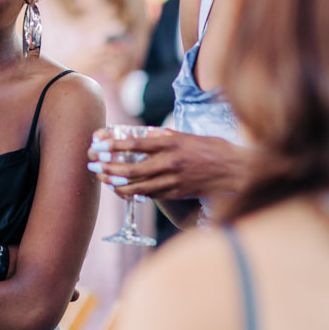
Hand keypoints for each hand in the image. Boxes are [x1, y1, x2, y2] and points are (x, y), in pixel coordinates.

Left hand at [87, 127, 247, 200]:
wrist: (236, 171)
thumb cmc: (213, 149)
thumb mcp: (187, 136)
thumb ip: (165, 136)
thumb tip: (145, 134)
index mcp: (172, 143)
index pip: (136, 143)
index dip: (113, 144)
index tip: (97, 143)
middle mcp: (170, 162)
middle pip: (130, 167)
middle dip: (107, 166)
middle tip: (92, 164)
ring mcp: (173, 180)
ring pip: (137, 185)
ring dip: (115, 182)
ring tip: (101, 178)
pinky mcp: (176, 194)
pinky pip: (149, 195)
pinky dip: (132, 193)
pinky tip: (121, 190)